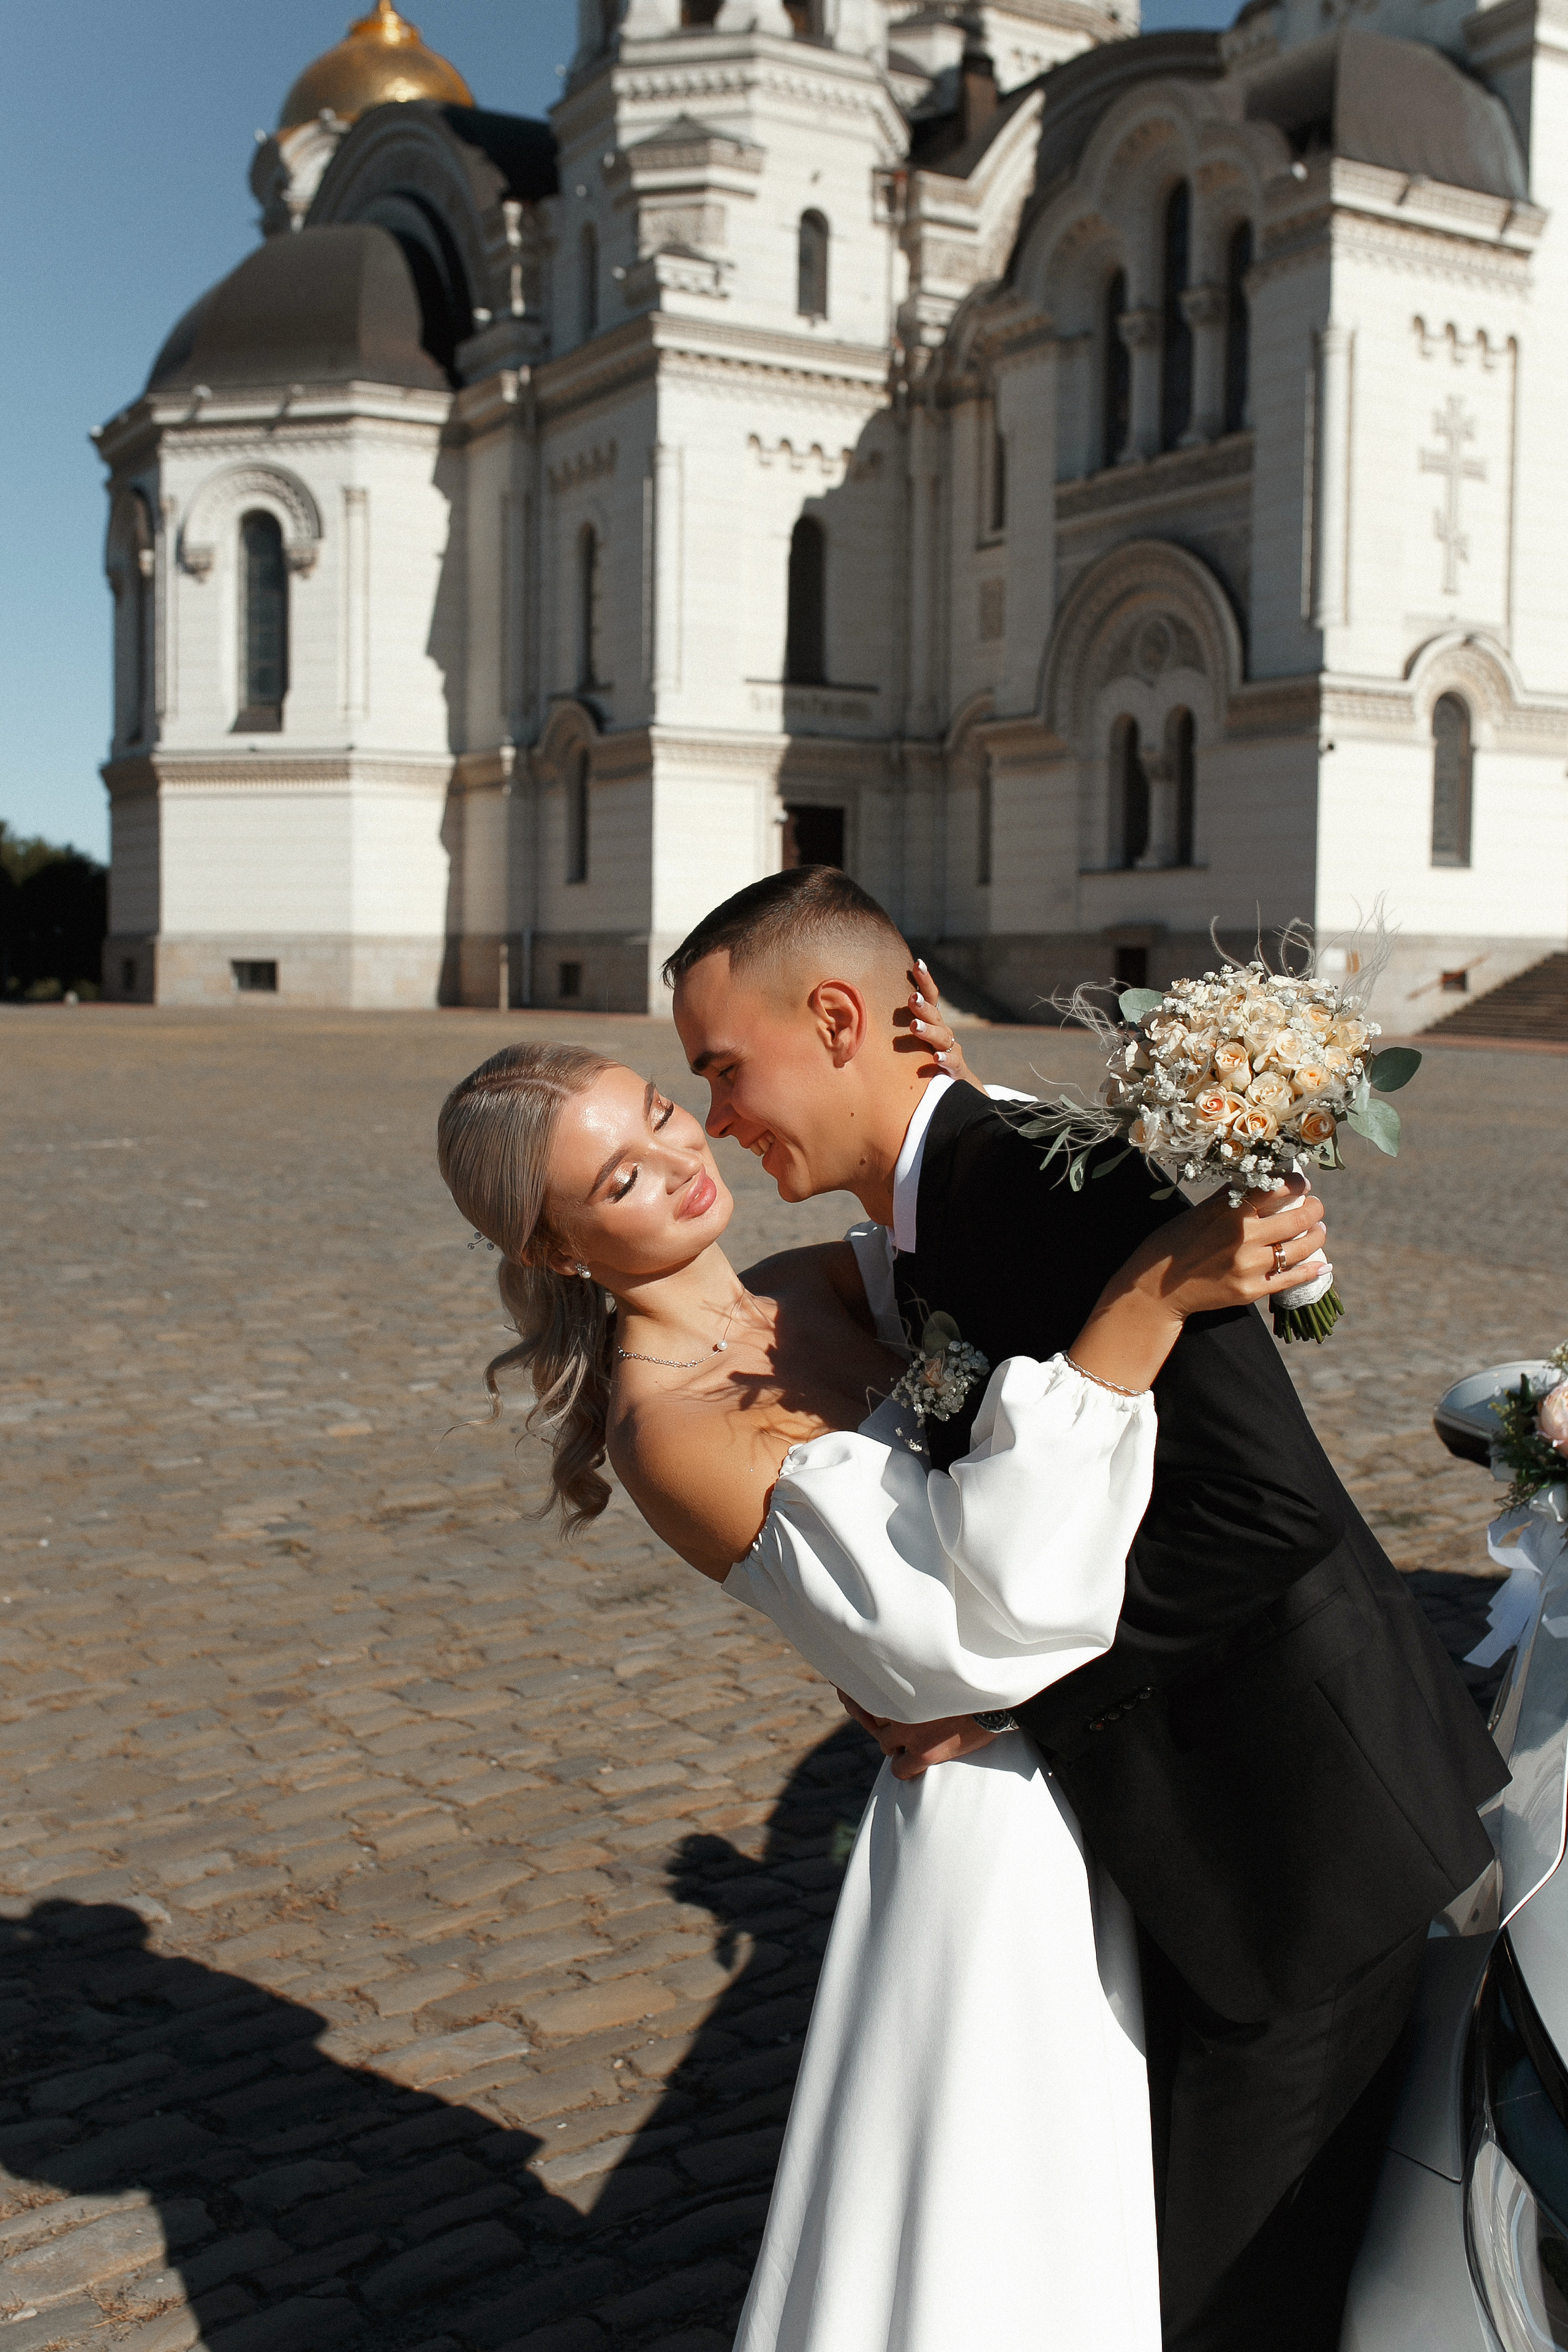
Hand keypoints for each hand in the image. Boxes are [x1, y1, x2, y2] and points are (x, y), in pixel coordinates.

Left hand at [837, 1688, 997, 1780]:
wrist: (997, 1700)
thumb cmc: (971, 1683)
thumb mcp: (937, 1673)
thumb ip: (917, 1679)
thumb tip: (906, 1679)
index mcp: (902, 1681)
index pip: (871, 1696)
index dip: (880, 1705)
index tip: (891, 1707)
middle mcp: (899, 1705)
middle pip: (877, 1721)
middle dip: (891, 1724)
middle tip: (910, 1724)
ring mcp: (908, 1730)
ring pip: (886, 1745)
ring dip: (898, 1744)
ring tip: (917, 1741)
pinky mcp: (923, 1752)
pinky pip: (898, 1770)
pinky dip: (906, 1768)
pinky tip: (918, 1764)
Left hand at [893, 962, 976, 1087]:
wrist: (951, 1083)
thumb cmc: (923, 1056)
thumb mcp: (910, 1038)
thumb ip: (895, 1024)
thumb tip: (859, 1007)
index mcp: (932, 1020)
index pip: (930, 996)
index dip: (925, 980)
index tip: (918, 963)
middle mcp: (942, 1030)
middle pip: (935, 1014)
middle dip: (923, 1006)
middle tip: (911, 998)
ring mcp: (950, 1048)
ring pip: (941, 1036)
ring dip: (928, 1030)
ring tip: (915, 1026)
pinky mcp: (956, 1068)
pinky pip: (952, 1062)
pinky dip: (945, 1058)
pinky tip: (936, 1057)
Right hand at [1070, 1176, 1329, 1393]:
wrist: (1155, 1290)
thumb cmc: (1172, 1245)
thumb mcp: (1198, 1213)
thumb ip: (1228, 1198)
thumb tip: (1256, 1182)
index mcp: (1229, 1212)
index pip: (1275, 1188)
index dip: (1297, 1181)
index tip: (1303, 1181)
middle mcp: (1244, 1237)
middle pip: (1298, 1218)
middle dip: (1315, 1208)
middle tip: (1316, 1206)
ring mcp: (1250, 1266)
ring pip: (1301, 1248)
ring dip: (1317, 1237)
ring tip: (1319, 1231)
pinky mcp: (1251, 1291)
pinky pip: (1291, 1279)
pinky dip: (1312, 1270)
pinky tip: (1322, 1265)